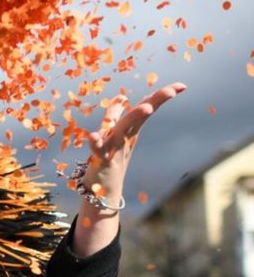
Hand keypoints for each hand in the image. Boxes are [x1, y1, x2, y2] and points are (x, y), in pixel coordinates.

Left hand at [83, 82, 186, 203]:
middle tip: (172, 92)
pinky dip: (95, 143)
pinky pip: (98, 150)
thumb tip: (121, 97)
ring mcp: (114, 148)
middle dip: (155, 102)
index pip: (147, 107)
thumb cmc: (109, 159)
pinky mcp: (101, 160)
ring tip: (146, 108)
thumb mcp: (113, 134)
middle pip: (140, 116)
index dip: (162, 96)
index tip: (183, 85)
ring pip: (123, 130)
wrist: (103, 190)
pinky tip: (93, 136)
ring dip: (133, 118)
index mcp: (129, 129)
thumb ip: (114, 115)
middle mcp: (125, 137)